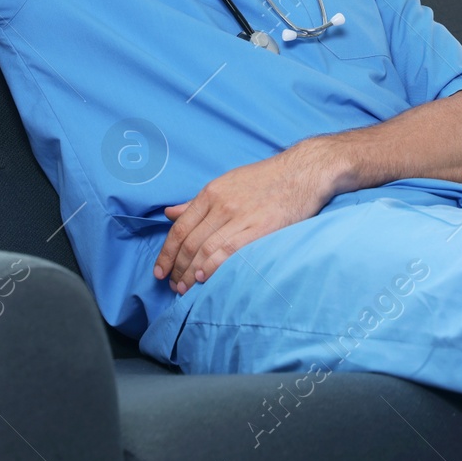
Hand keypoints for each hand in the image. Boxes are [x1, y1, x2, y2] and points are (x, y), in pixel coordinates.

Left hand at [153, 144, 337, 294]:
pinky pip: (228, 251)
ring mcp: (240, 217)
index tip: (160, 270)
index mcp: (211, 193)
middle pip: (190, 242)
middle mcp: (221, 205)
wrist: (302, 172)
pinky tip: (203, 279)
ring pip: (205, 250)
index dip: (166, 253)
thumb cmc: (264, 179)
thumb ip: (196, 202)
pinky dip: (212, 267)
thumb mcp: (226, 183)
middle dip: (176, 268)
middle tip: (172, 285)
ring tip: (184, 288)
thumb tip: (170, 213)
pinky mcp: (260, 228)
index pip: (180, 228)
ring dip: (190, 273)